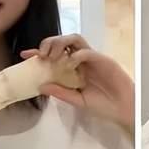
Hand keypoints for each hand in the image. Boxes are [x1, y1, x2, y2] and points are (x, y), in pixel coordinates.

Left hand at [20, 34, 134, 135]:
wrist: (123, 109)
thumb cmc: (103, 105)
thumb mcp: (77, 100)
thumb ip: (61, 92)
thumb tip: (40, 86)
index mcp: (74, 68)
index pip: (54, 54)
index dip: (39, 52)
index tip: (25, 54)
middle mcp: (81, 60)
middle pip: (64, 41)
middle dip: (50, 42)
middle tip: (42, 54)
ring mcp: (92, 58)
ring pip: (75, 39)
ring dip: (61, 43)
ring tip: (53, 56)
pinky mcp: (103, 60)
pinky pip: (87, 51)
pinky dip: (76, 55)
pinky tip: (70, 65)